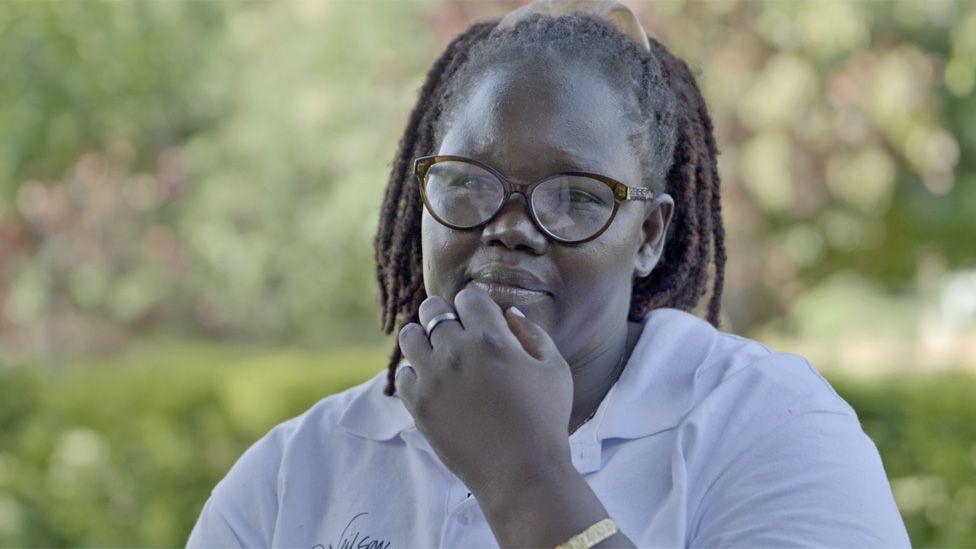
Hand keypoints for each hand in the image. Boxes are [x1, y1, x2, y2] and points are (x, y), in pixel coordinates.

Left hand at [395, 287, 574, 498]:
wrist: (523, 474)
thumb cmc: (546, 420)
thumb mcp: (554, 370)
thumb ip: (533, 334)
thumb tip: (509, 313)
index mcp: (492, 338)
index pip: (467, 297)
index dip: (474, 305)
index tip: (479, 320)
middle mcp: (457, 352)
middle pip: (432, 309)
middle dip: (444, 315)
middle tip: (455, 332)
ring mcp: (434, 379)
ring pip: (409, 336)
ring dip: (423, 338)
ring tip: (437, 353)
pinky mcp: (419, 405)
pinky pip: (402, 374)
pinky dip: (414, 374)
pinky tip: (433, 383)